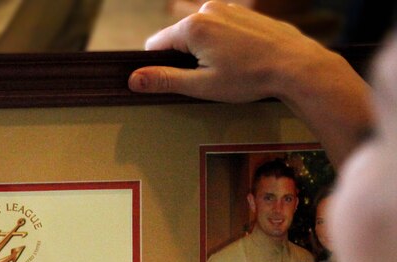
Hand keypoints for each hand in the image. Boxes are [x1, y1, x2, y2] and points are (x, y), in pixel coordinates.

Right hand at [130, 2, 320, 102]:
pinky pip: (218, 28)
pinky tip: (239, 60)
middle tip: (207, 79)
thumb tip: (133, 80)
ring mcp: (227, 8)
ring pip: (198, 33)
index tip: (175, 81)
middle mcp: (207, 10)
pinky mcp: (242, 12)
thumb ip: (164, 80)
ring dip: (203, 52)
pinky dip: (221, 44)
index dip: (158, 67)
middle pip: (177, 38)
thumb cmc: (251, 77)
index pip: (154, 45)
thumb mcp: (201, 86)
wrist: (296, 65)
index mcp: (193, 27)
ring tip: (227, 70)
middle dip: (184, 59)